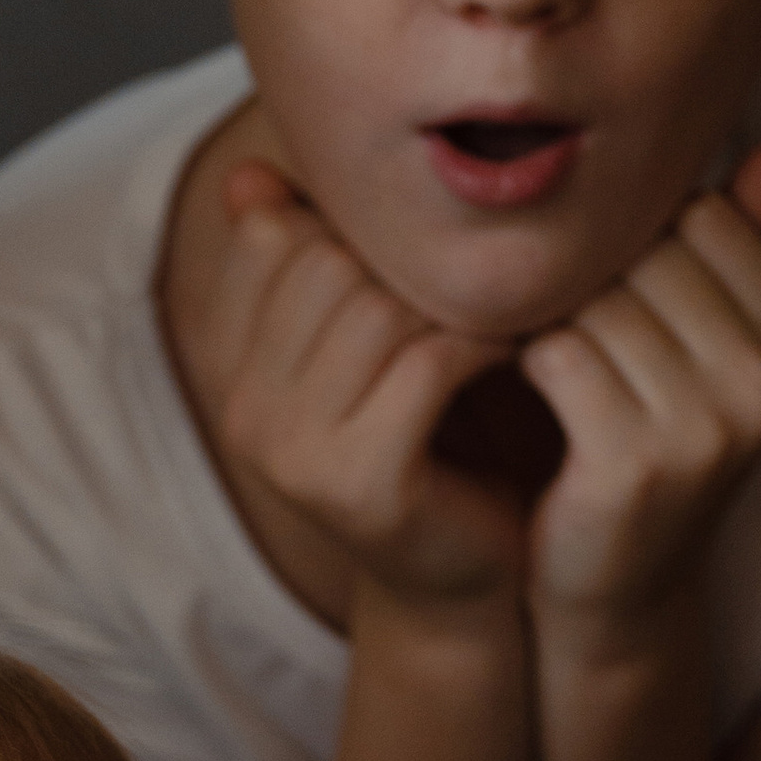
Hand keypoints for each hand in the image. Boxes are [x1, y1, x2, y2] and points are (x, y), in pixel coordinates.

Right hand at [200, 161, 527, 610]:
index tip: (433, 249)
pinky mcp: (361, 485)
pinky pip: (424, 363)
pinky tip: (518, 354)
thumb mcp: (376, 349)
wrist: (468, 586)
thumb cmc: (438, 449)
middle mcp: (250, 418)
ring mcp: (295, 456)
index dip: (362, 229)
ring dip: (453, 300)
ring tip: (505, 309)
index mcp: (242, 377)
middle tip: (482, 275)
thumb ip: (325, 269)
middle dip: (409, 262)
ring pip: (374, 310)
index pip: (277, 242)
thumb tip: (253, 174)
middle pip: (322, 266)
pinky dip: (482, 345)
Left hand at [521, 145, 760, 632]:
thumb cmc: (642, 453)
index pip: (703, 220)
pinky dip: (524, 359)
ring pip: (598, 300)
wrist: (613, 594)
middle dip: (587, 278)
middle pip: (648, 255)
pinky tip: (514, 382)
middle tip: (549, 313)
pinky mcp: (637, 464)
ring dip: (550, 317)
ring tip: (530, 348)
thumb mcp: (702, 356)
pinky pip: (559, 353)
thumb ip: (735, 257)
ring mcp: (708, 426)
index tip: (603, 285)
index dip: (634, 244)